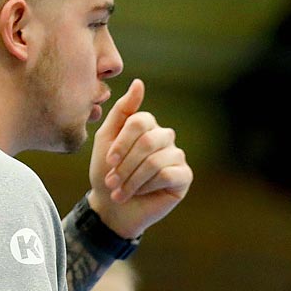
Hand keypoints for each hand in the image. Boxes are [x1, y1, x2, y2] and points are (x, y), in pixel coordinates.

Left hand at [87, 79, 191, 238]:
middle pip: (149, 141)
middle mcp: (165, 138)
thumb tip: (139, 83)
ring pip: (156, 160)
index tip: (109, 160)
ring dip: (133, 179)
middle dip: (126, 164)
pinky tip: (141, 194)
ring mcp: (177, 157)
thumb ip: (121, 111)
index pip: (140, 122)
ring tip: (121, 192)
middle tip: (112, 181)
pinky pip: (168, 175)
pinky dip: (148, 186)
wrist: (112, 207)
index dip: (123, 142)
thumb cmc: (107, 172)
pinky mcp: (184, 177)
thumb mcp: (106, 139)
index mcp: (148, 126)